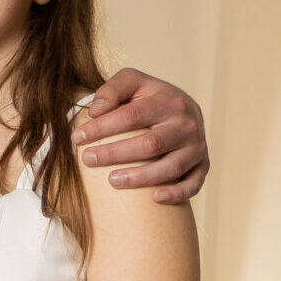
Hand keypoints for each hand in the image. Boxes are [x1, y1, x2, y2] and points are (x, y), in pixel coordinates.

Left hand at [74, 69, 208, 203]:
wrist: (184, 110)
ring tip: (112, 180)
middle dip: (115, 154)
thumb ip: (113, 89)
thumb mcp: (133, 82)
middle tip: (87, 159)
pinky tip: (155, 198)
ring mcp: (197, 147)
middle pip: (150, 144)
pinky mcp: (203, 166)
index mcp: (169, 101)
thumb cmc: (151, 98)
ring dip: (141, 177)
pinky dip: (176, 193)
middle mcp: (187, 124)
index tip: (78, 138)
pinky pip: (193, 184)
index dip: (102, 128)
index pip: (132, 116)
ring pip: (171, 167)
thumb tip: (96, 111)